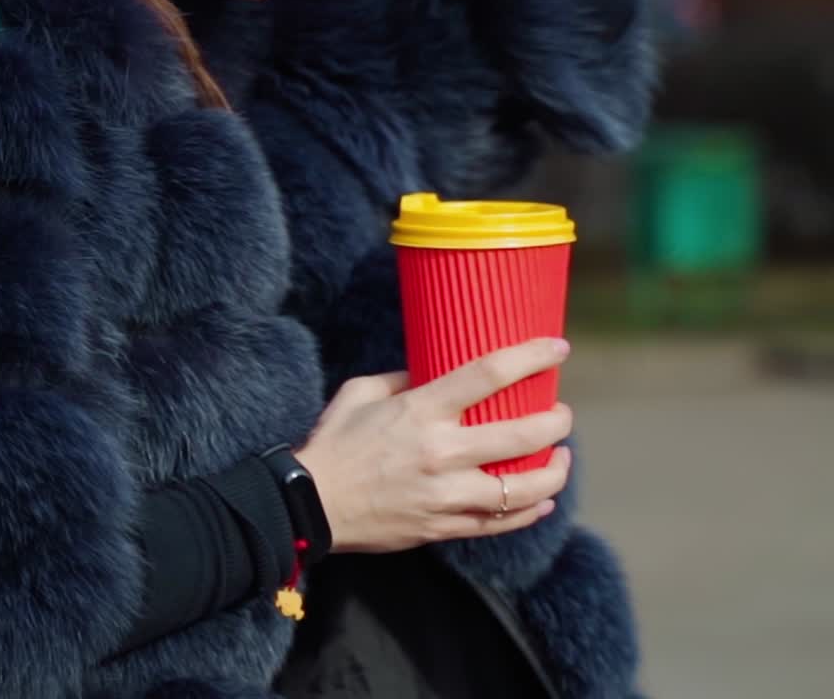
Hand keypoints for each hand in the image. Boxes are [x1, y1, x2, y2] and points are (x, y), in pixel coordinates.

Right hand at [293, 338, 573, 552]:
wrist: (313, 504)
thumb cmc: (335, 441)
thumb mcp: (360, 391)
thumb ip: (401, 379)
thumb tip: (432, 372)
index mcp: (421, 410)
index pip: (488, 375)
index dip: (530, 358)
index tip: (557, 348)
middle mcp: (441, 451)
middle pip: (521, 435)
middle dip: (555, 422)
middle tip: (563, 413)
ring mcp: (446, 494)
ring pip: (522, 489)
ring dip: (553, 472)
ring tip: (561, 459)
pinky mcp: (444, 526)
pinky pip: (501, 523)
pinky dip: (529, 512)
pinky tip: (541, 500)